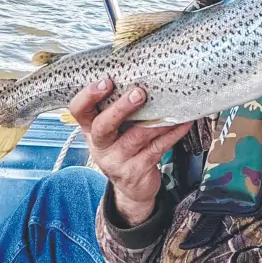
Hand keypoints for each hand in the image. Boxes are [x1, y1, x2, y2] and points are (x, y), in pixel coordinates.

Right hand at [70, 80, 192, 225]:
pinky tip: (182, 122)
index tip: (106, 81)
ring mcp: (117, 161)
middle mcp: (100, 146)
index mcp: (90, 129)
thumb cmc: (123, 146)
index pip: (78, 110)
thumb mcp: (113, 129)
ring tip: (169, 105)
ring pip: (135, 138)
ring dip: (154, 120)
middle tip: (139, 93)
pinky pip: (157, 148)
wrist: (132, 187)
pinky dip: (172, 133)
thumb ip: (118, 108)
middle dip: (120, 108)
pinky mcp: (137, 170)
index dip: (88, 96)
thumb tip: (142, 75)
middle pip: (103, 126)